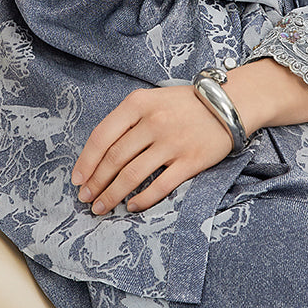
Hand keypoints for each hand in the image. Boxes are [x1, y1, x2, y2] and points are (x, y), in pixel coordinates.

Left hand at [71, 86, 236, 214]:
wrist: (230, 103)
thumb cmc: (186, 104)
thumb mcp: (151, 99)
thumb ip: (127, 121)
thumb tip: (100, 155)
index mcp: (138, 104)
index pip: (102, 136)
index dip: (86, 162)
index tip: (77, 179)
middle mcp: (153, 122)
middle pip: (114, 159)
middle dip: (96, 183)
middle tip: (85, 199)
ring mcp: (172, 142)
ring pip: (132, 175)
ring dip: (112, 195)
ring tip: (102, 207)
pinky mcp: (191, 160)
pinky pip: (160, 185)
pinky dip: (143, 199)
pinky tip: (132, 206)